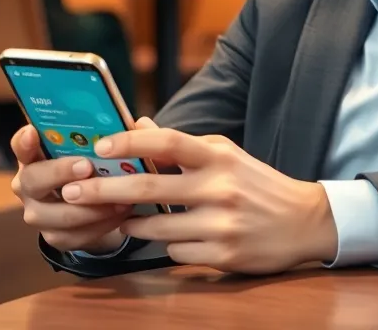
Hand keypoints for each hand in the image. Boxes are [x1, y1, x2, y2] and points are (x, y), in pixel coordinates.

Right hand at [11, 123, 135, 253]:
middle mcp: (28, 185)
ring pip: (57, 214)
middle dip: (60, 172)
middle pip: (33, 179)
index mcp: (35, 156)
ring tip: (119, 197)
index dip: (24, 140)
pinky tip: (121, 213)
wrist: (94, 209)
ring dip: (90, 206)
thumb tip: (141, 123)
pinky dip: (102, 224)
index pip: (21, 145)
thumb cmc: (94, 169)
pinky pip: (76, 235)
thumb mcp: (97, 151)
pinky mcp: (54, 238)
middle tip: (86, 166)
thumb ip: (113, 136)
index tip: (33, 131)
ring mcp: (38, 214)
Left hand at [59, 120, 337, 274]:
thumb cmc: (257, 184)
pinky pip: (175, 251)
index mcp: (219, 156)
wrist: (305, 221)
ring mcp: (221, 223)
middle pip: (149, 186)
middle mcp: (219, 187)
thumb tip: (137, 123)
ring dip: (131, 222)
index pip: (169, 141)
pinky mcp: (222, 254)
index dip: (131, 142)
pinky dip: (167, 244)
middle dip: (103, 190)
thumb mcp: (225, 155)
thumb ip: (182, 145)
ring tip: (122, 218)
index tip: (99, 147)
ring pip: (155, 226)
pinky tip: (175, 238)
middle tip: (72, 192)